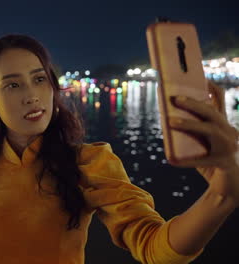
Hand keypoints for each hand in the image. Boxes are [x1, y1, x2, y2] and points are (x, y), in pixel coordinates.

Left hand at [168, 81, 238, 206]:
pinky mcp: (225, 162)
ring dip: (190, 125)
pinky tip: (172, 160)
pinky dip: (186, 160)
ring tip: (171, 122)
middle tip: (175, 98)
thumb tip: (168, 121)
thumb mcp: (201, 144)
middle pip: (212, 113)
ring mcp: (230, 147)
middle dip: (194, 104)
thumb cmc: (211, 163)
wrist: (230, 188)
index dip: (211, 87)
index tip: (199, 76)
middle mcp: (230, 132)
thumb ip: (191, 133)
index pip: (219, 100)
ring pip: (210, 131)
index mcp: (223, 124)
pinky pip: (203, 160)